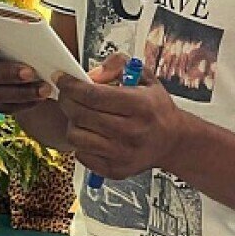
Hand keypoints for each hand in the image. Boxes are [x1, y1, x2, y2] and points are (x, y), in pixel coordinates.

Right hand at [0, 26, 53, 113]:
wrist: (40, 60)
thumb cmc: (30, 35)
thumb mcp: (28, 23)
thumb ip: (25, 20)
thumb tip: (39, 14)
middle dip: (5, 73)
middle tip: (30, 72)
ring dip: (19, 91)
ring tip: (43, 88)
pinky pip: (4, 106)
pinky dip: (24, 102)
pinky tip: (41, 97)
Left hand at [56, 53, 183, 180]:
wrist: (172, 140)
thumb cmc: (156, 107)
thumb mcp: (145, 77)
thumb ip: (118, 65)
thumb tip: (92, 75)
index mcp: (140, 106)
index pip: (94, 96)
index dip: (72, 86)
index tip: (62, 79)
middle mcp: (132, 132)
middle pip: (81, 115)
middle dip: (67, 100)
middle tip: (67, 93)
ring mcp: (123, 154)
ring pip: (76, 137)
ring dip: (72, 121)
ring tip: (81, 114)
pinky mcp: (115, 170)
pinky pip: (81, 154)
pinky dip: (80, 141)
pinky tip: (91, 132)